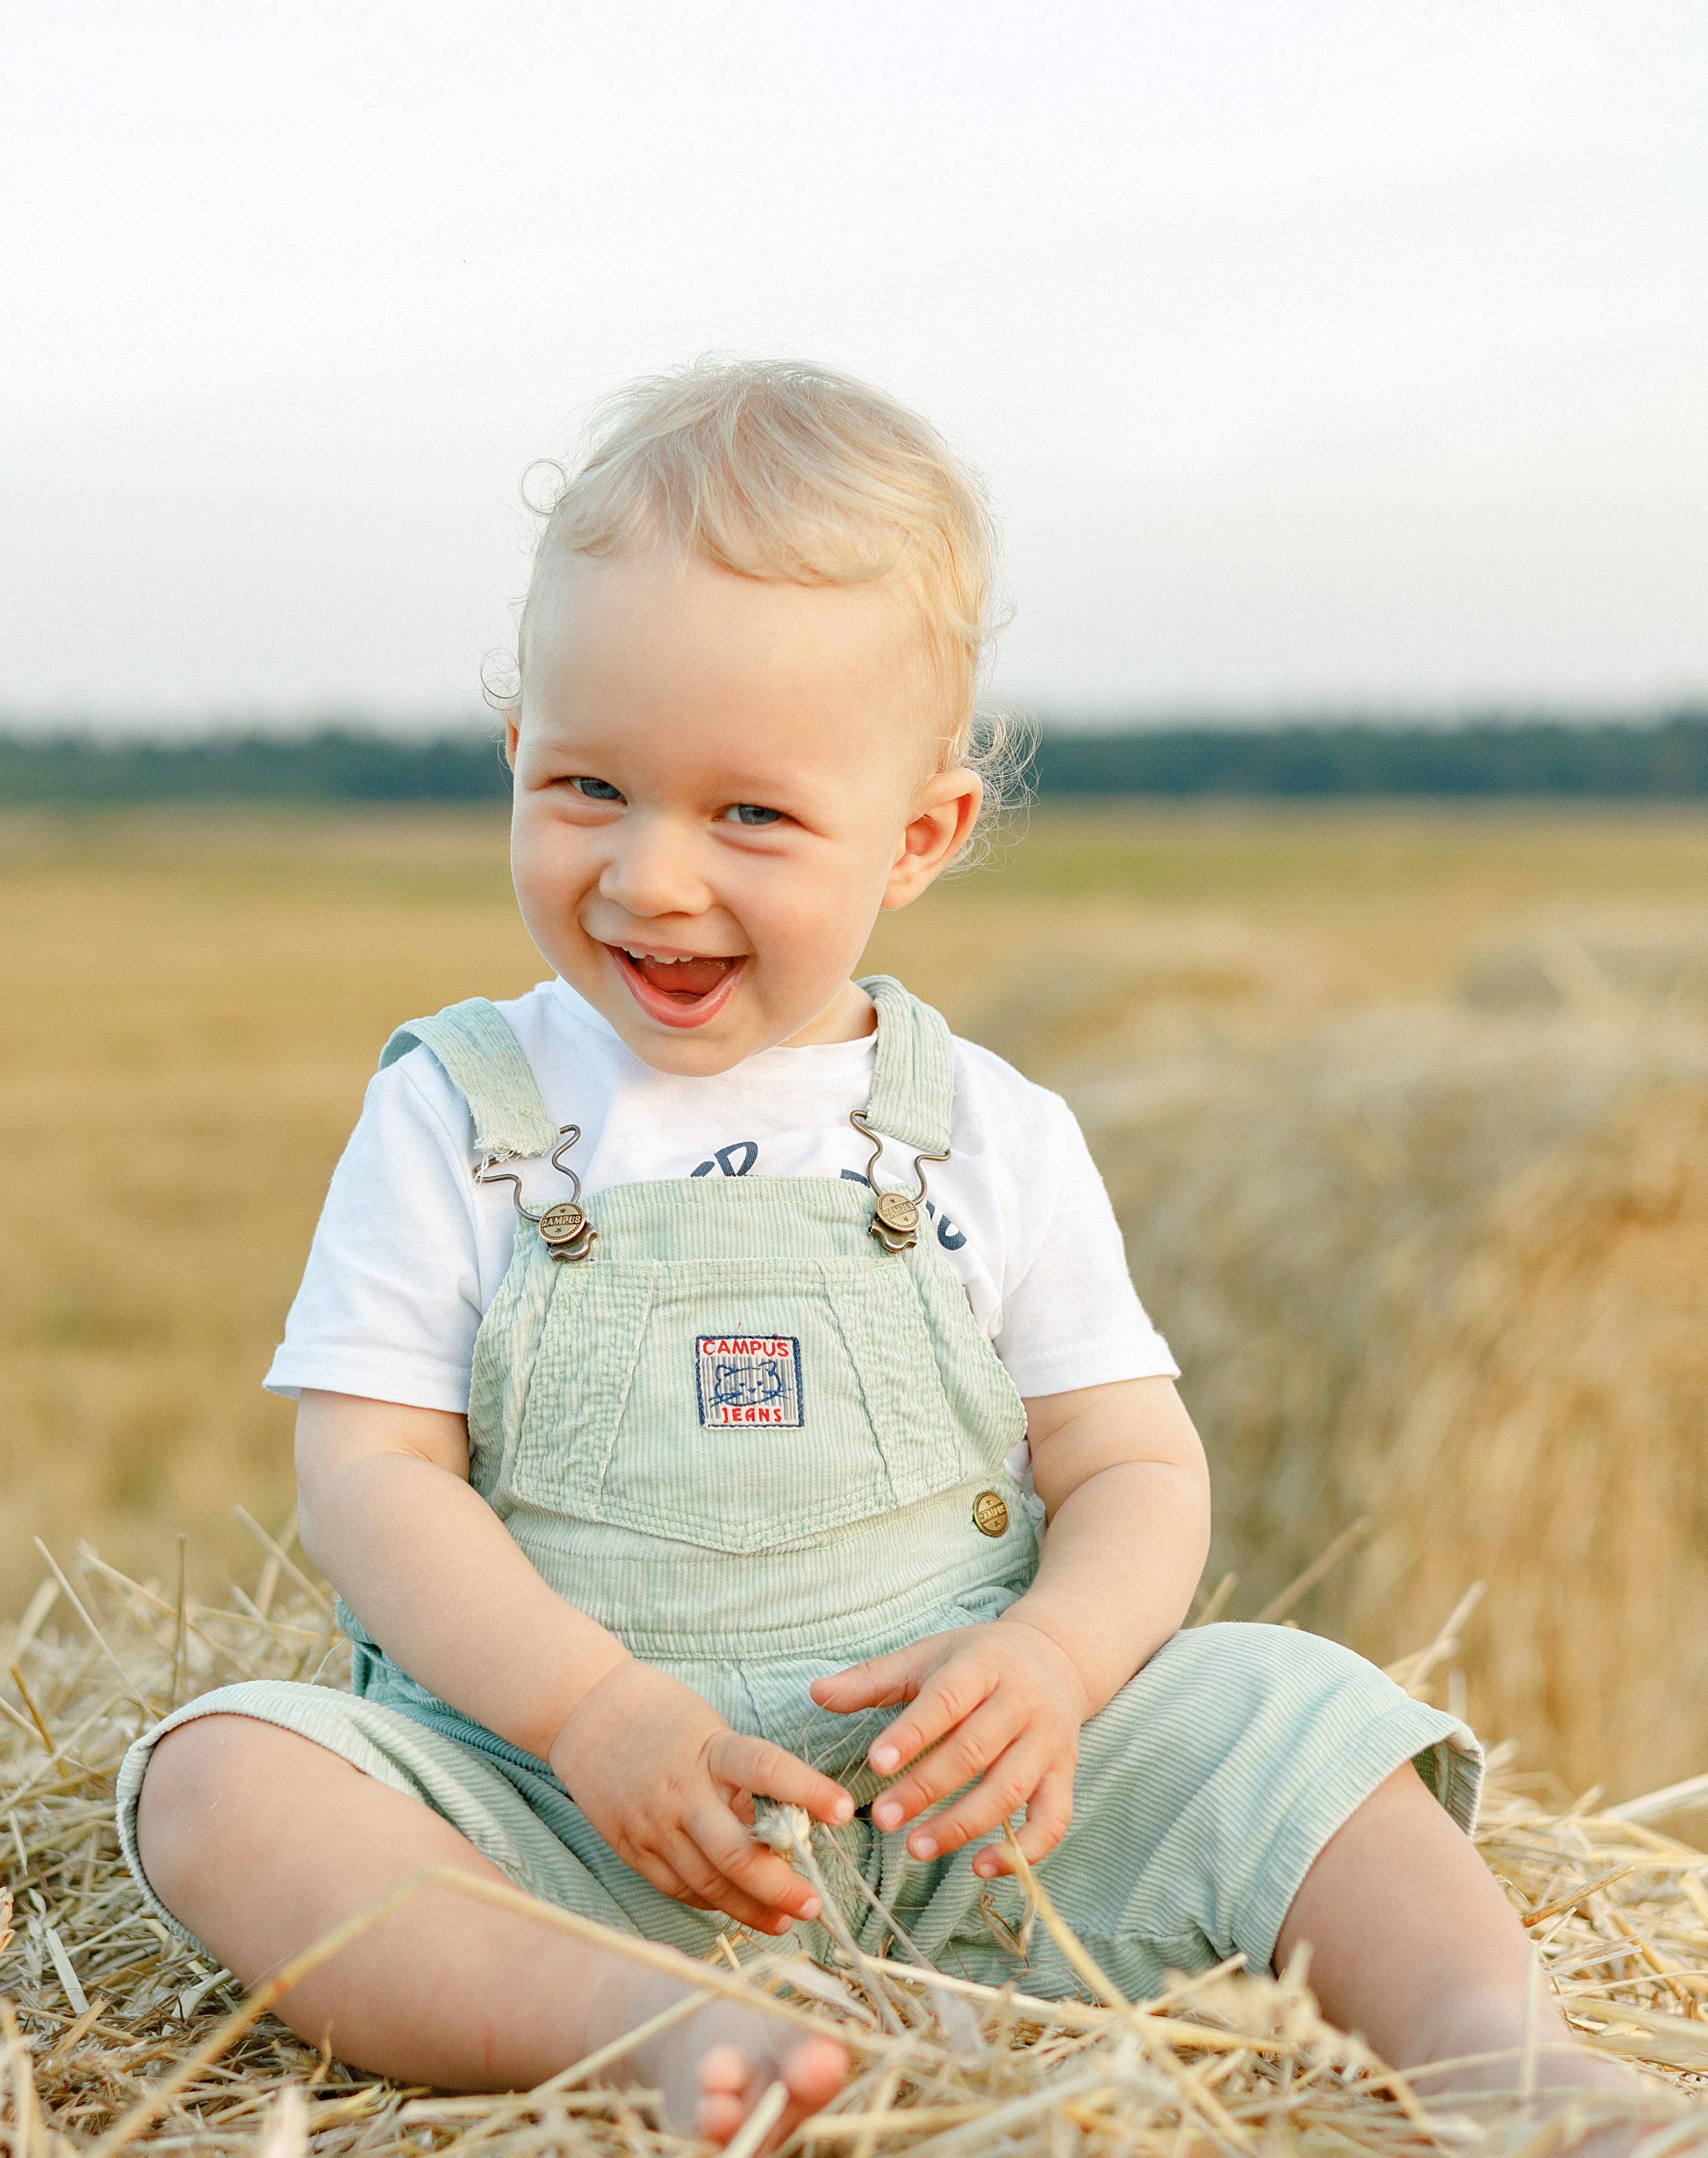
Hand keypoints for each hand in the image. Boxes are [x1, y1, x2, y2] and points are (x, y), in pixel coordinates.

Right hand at [549, 1660, 853, 1933]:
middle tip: (813, 1904)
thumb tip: (784, 1830)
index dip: (808, 1790)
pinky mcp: (632, 1849)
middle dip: (779, 1886)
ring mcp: (653, 1826)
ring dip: (751, 1908)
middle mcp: (681, 1792)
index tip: (844, 1810)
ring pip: (709, 1884)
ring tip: (785, 1919)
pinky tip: (737, 1907)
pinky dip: (713, 1902)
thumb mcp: (712, 1729)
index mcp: (710, 1750)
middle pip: (736, 1853)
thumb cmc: (662, 1714)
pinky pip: (679, 1889)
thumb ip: (742, 1778)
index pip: (766, 1770)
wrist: (586, 1711)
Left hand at [809, 1619, 1088, 1877]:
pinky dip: (1022, 1851)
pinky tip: (980, 1869)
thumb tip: (815, 1692)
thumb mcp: (927, 1656)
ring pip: (1009, 1790)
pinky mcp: (1064, 1775)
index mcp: (982, 1666)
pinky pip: (1052, 1820)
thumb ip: (872, 1679)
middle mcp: (1021, 1703)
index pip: (946, 1700)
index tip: (875, 1763)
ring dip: (962, 1824)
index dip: (912, 1734)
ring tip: (916, 1848)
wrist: (1056, 1657)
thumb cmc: (976, 1662)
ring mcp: (1047, 1742)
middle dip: (926, 1788)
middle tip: (881, 1819)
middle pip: (974, 1751)